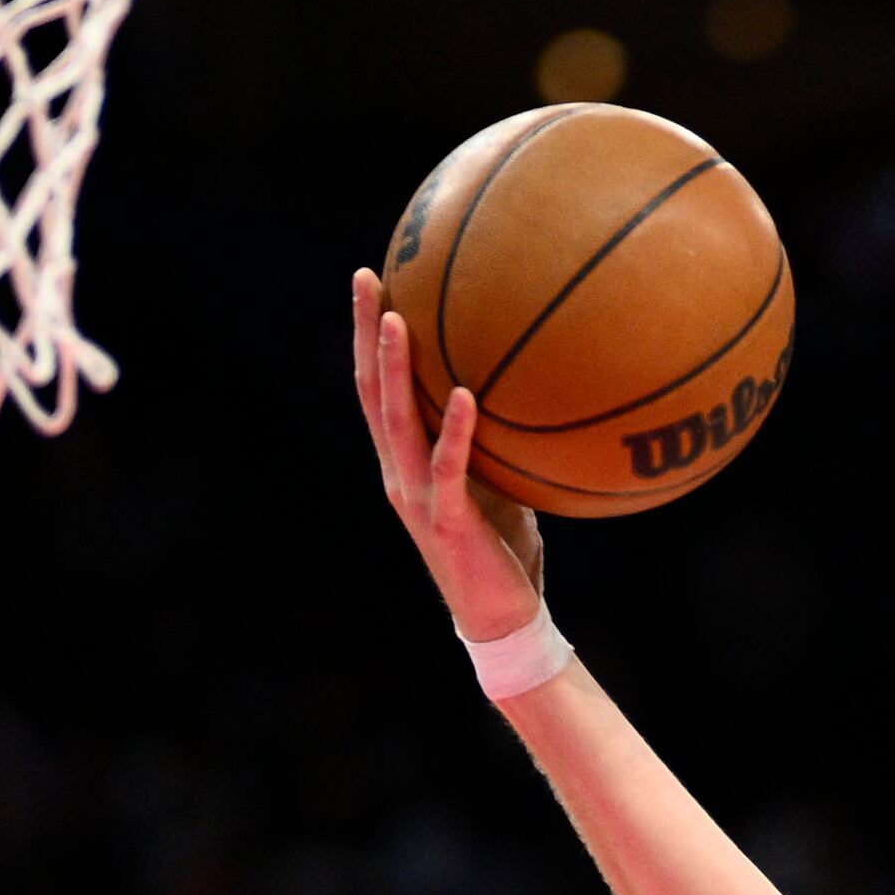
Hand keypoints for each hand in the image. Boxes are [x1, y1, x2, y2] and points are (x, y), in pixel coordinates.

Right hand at [349, 268, 548, 644]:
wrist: (501, 617)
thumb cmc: (503, 548)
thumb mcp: (497, 479)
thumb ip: (494, 438)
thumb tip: (526, 384)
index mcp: (404, 462)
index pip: (377, 387)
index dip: (370, 336)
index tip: (374, 281)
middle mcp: (398, 473)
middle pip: (372, 391)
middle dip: (368, 332)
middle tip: (368, 277)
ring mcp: (417, 496)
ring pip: (395, 422)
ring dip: (396, 369)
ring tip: (398, 319)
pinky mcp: (445, 521)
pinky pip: (448, 467)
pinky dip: (455, 430)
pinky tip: (467, 394)